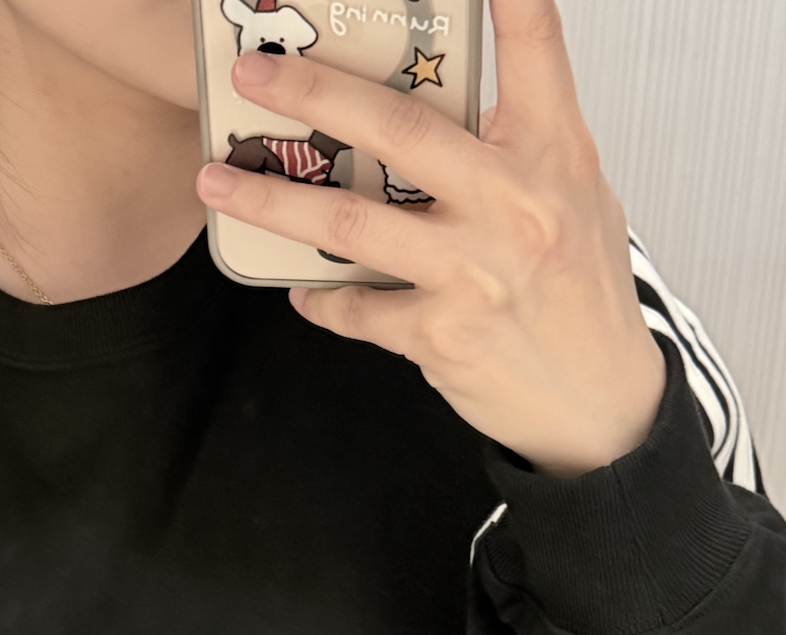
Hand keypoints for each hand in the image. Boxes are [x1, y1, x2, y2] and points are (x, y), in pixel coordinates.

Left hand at [195, 0, 665, 477]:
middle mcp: (512, 203)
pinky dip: (323, 299)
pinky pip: (357, 308)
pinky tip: (300, 290)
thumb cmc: (583, 293)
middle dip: (314, 94)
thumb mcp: (575, 196)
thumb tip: (439, 105)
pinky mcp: (439, 333)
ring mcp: (472, 270)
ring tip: (219, 182)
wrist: (598, 403)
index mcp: (554, 153)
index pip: (534, 49)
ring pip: (350, 224)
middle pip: (398, 129)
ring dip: (273, 202)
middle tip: (254, 75)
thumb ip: (516, 147)